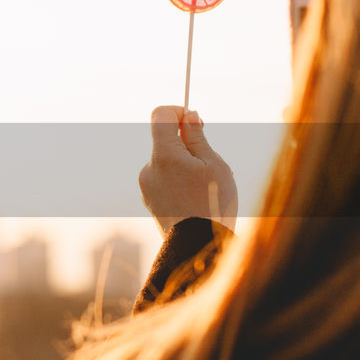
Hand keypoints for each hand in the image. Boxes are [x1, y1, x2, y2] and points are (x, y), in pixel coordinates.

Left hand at [139, 106, 237, 234]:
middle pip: (165, 141)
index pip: (160, 115)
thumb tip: (188, 116)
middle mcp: (148, 168)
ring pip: (167, 162)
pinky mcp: (149, 200)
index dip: (178, 111)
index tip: (195, 121)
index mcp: (163, 155)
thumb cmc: (212, 204)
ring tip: (205, 188)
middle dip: (186, 144)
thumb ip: (197, 137)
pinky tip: (195, 200)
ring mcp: (146, 186)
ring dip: (184, 165)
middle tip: (209, 161)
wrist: (198, 248)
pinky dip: (179, 181)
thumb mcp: (213, 164)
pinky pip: (164, 180)